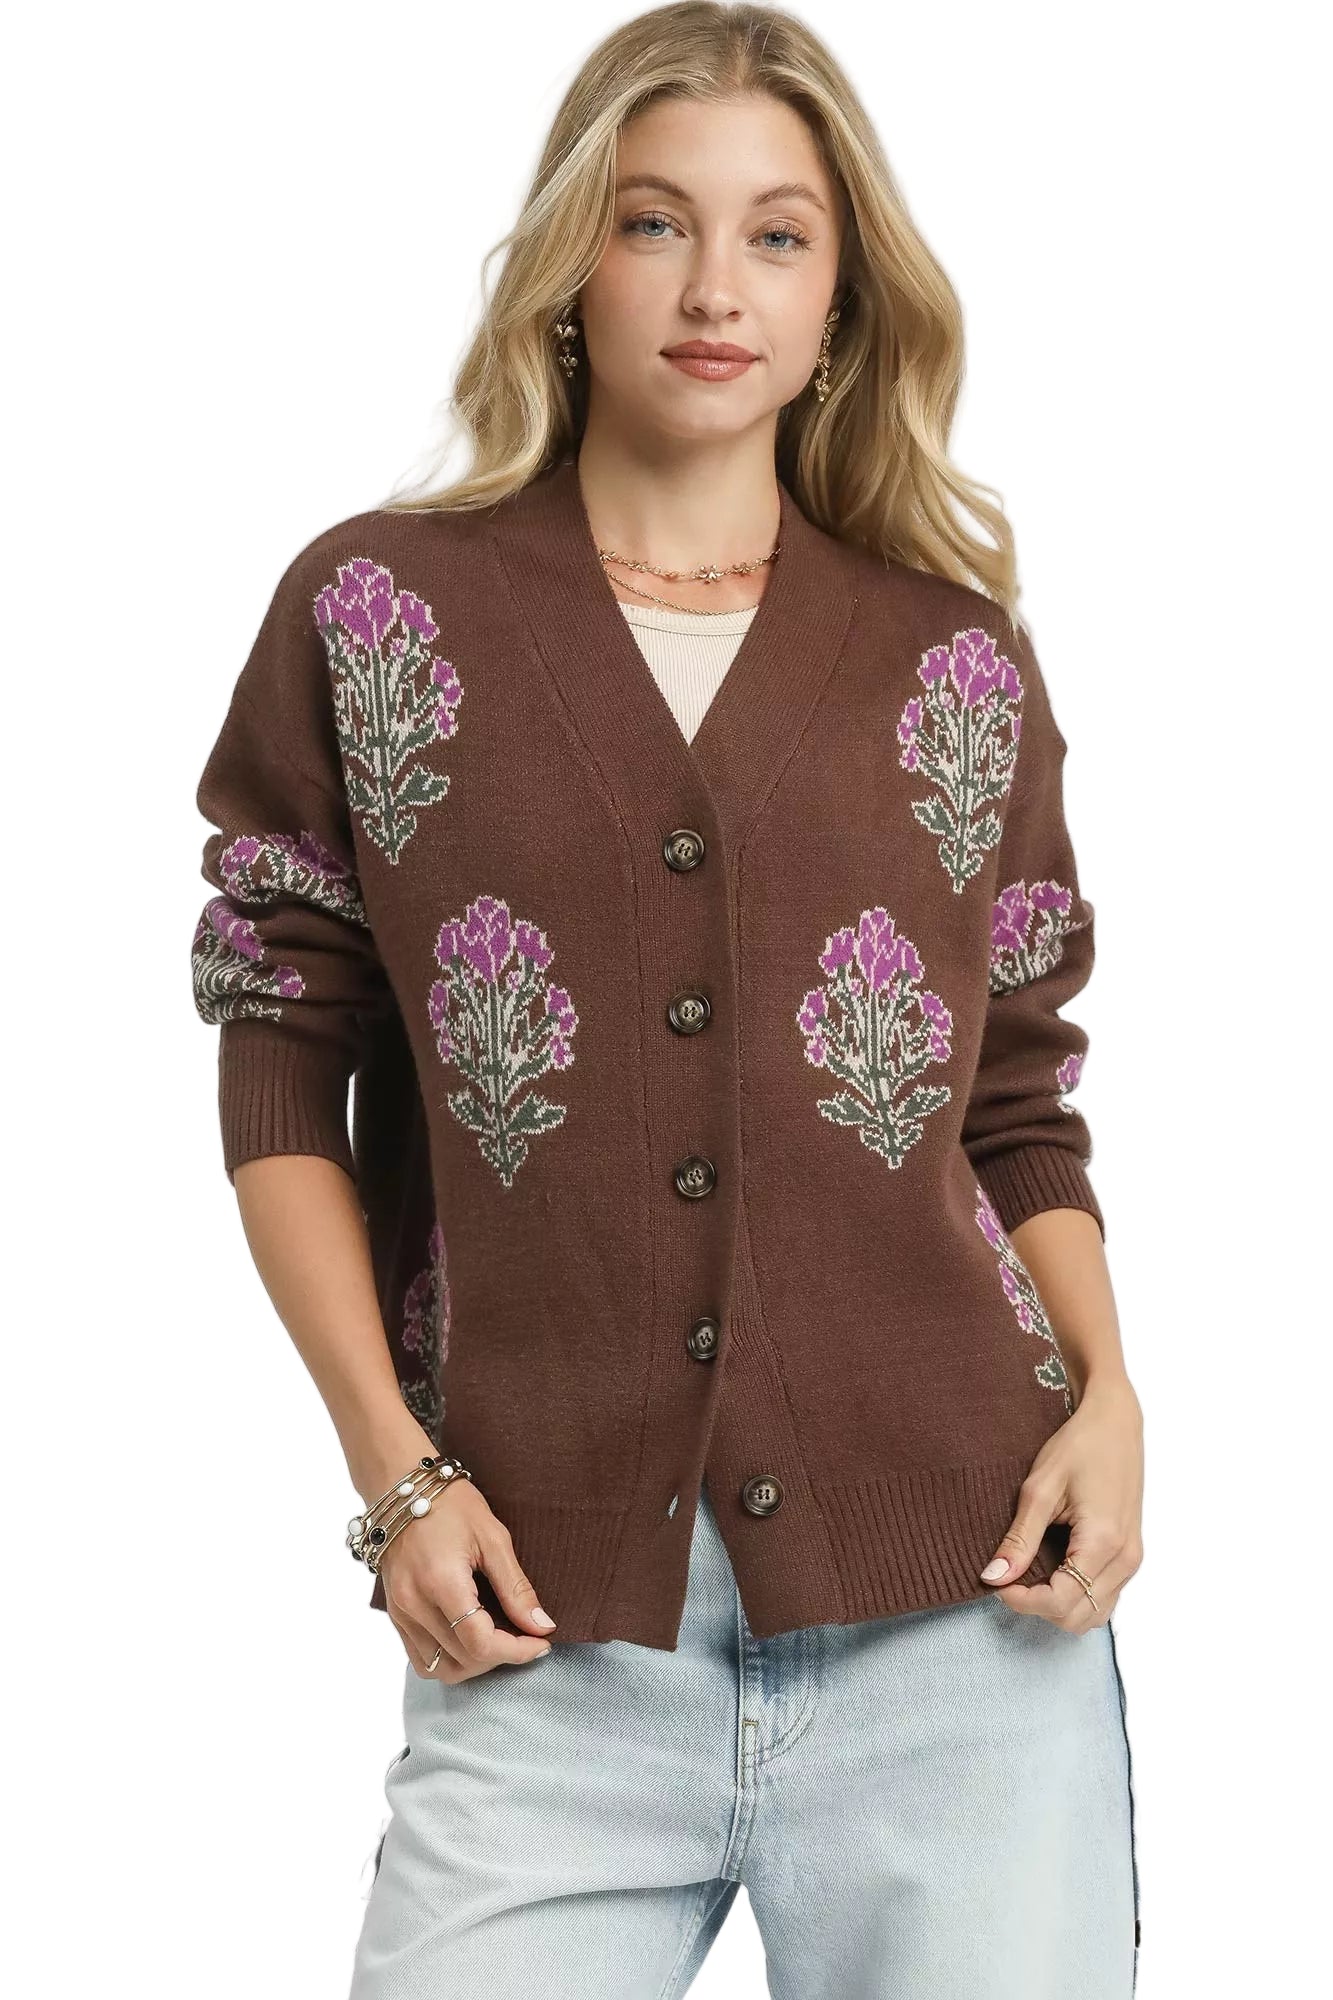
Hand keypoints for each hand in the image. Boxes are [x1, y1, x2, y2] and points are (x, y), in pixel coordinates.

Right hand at [376, 1476, 557, 1680]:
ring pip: (441, 1669)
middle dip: (503, 1656)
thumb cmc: (450, 1504)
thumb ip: (516, 1588)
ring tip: (499, 1641)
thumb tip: (542, 1625)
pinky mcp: (395, 1615)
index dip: (518, 1651)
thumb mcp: (493, 1538)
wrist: (402, 1488)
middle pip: (464, 1660)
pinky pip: (421, 1659)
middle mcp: (414, 1606)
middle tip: (527, 1636)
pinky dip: (450, 1659)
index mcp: (440, 1583)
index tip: (543, 1641)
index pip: (481, 1644)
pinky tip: (471, 1639)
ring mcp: (400, 1614)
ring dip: (476, 1665)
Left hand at [979, 1373, 1143, 1630]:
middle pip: (1078, 1616)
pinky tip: (1052, 1571)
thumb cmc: (1079, 1446)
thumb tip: (994, 1577)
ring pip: (1094, 1614)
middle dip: (1039, 1607)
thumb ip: (1019, 1538)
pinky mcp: (1130, 1554)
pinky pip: (1104, 1596)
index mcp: (1103, 1542)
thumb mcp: (1040, 1488)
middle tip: (1009, 1579)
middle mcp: (1125, 1559)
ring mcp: (1132, 1559)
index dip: (1023, 1601)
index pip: (1061, 1600)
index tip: (995, 1583)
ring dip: (1058, 1606)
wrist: (1115, 1422)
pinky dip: (1077, 1596)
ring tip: (1028, 1576)